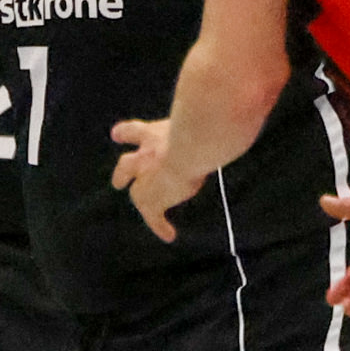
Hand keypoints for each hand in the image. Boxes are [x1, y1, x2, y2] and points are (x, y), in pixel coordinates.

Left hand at [110, 115, 199, 243]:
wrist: (191, 145)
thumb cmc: (203, 128)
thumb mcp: (202, 121)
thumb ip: (209, 122)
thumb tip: (233, 115)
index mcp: (158, 133)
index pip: (138, 132)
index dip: (126, 134)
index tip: (116, 136)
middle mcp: (146, 154)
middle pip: (127, 164)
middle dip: (122, 173)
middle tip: (117, 184)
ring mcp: (144, 177)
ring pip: (137, 192)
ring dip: (140, 202)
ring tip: (144, 213)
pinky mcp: (149, 199)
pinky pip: (153, 217)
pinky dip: (160, 226)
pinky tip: (168, 235)